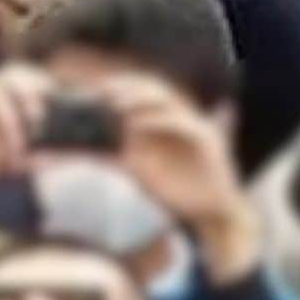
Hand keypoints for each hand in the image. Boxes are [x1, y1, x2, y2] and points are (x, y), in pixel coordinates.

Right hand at [0, 64, 50, 247]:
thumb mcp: (4, 164)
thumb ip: (28, 159)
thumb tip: (56, 160)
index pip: (19, 76)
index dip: (39, 81)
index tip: (56, 98)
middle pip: (9, 73)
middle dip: (31, 91)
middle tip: (41, 120)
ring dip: (12, 129)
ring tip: (15, 158)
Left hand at [100, 75, 255, 281]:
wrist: (207, 213)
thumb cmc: (176, 193)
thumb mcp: (140, 172)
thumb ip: (120, 156)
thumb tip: (91, 148)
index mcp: (168, 122)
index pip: (146, 92)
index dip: (123, 86)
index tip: (97, 90)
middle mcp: (183, 118)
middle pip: (156, 89)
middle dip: (129, 86)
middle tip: (104, 91)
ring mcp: (196, 125)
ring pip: (169, 99)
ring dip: (140, 98)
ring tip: (116, 104)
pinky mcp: (206, 138)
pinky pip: (180, 122)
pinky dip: (157, 120)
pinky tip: (137, 124)